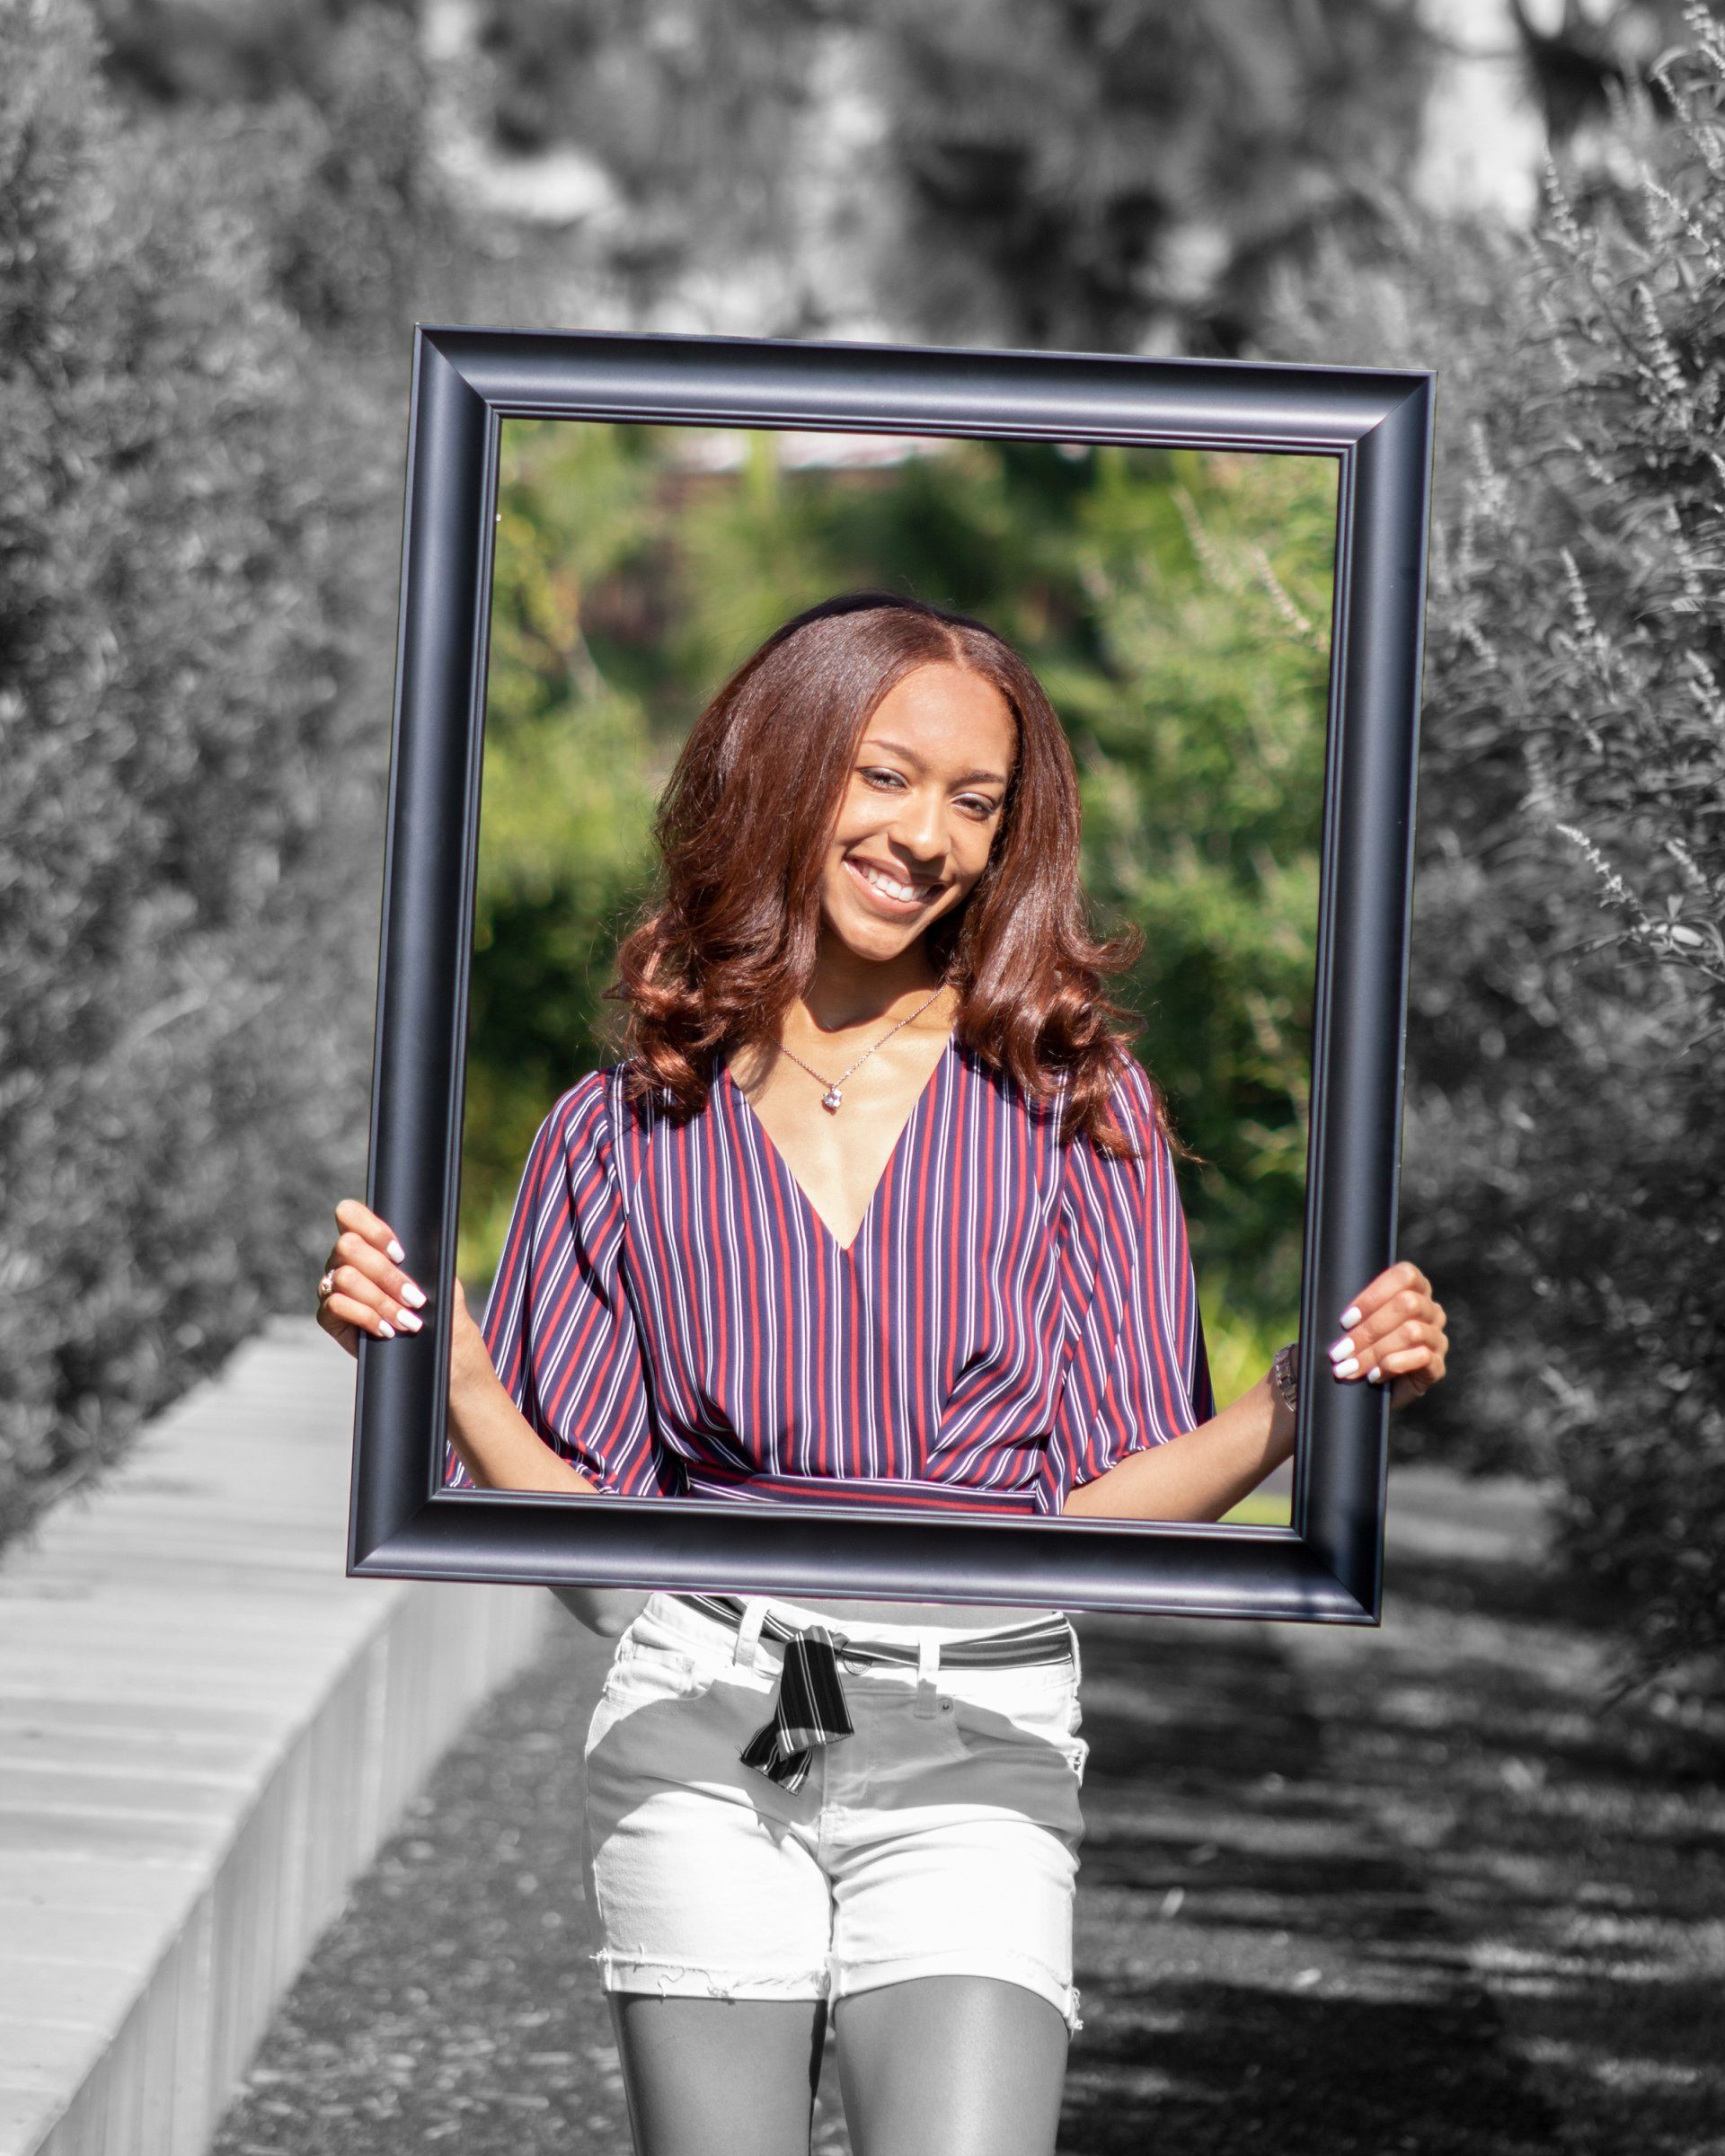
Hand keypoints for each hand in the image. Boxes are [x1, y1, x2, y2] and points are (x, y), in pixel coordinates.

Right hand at [314, 1203, 492, 1397]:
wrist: (444, 1360)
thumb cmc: (445, 1316)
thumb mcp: (443, 1283)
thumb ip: (426, 1260)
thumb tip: (417, 1243)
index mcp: (370, 1244)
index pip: (350, 1215)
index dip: (371, 1227)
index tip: (401, 1253)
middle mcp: (346, 1262)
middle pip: (348, 1246)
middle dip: (386, 1274)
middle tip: (414, 1297)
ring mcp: (334, 1288)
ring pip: (345, 1278)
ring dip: (382, 1300)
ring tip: (408, 1321)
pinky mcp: (329, 1318)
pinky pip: (337, 1306)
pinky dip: (367, 1317)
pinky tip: (388, 1331)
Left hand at [1325, 1260, 1446, 1411]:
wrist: (1373, 1389)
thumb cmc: (1360, 1348)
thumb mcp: (1355, 1324)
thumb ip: (1353, 1310)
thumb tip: (1335, 1309)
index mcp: (1414, 1290)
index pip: (1405, 1276)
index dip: (1373, 1295)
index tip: (1345, 1320)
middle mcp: (1431, 1310)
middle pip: (1407, 1303)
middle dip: (1368, 1329)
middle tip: (1340, 1351)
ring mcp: (1437, 1338)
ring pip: (1412, 1332)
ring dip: (1374, 1351)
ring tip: (1350, 1367)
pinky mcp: (1438, 1366)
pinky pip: (1422, 1357)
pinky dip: (1393, 1365)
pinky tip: (1374, 1376)